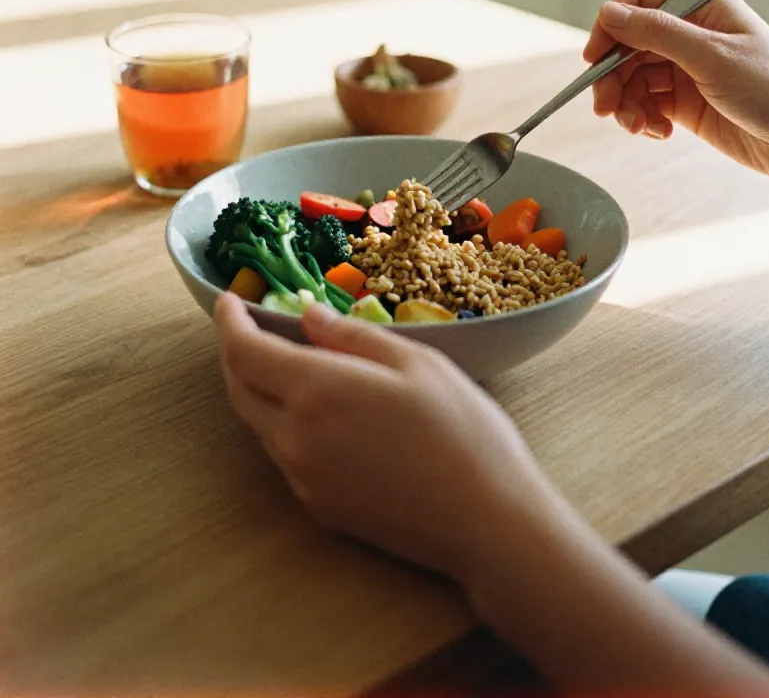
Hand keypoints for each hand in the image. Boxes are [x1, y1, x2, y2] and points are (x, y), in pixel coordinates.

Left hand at [215, 294, 547, 582]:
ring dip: (262, 390)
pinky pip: (286, 456)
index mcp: (317, 391)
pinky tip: (322, 413)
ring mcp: (304, 479)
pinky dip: (287, 424)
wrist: (486, 523)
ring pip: (260, 424)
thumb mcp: (416, 363)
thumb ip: (352, 336)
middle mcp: (296, 438)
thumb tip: (307, 316)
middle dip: (236, 353)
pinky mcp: (320, 508)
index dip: (229, 321)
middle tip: (250, 326)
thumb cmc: (462, 431)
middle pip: (239, 390)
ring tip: (291, 363)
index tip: (228, 298)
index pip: (245, 351)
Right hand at [583, 0, 768, 187]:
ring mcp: (686, 67)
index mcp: (701, 4)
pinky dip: (641, 119)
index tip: (595, 59)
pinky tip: (657, 133)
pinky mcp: (686, 101)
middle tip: (606, 108)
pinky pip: (646, 103)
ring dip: (625, 103)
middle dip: (612, 76)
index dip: (610, 27)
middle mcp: (690, 32)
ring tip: (636, 126)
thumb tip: (609, 13)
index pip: (637, 1)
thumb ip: (656, 32)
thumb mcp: (711, 56)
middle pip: (627, 44)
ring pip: (632, 77)